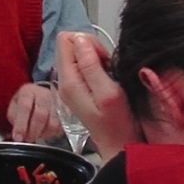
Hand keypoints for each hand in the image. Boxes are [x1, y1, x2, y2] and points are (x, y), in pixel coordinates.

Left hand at [7, 82, 61, 142]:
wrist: (40, 98)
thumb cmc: (26, 105)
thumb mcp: (14, 108)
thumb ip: (14, 119)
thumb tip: (18, 134)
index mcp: (28, 92)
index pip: (25, 106)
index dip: (21, 124)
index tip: (18, 137)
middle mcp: (44, 95)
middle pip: (41, 115)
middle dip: (33, 131)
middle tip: (28, 138)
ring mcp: (57, 102)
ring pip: (53, 123)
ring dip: (43, 133)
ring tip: (36, 135)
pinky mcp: (66, 112)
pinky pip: (61, 127)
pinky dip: (52, 133)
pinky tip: (45, 132)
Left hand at [55, 32, 140, 158]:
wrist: (118, 144)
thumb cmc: (117, 124)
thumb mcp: (108, 93)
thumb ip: (91, 66)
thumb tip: (80, 40)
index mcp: (68, 81)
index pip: (65, 40)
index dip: (87, 42)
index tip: (102, 58)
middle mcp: (65, 81)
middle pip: (71, 44)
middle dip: (92, 49)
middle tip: (107, 67)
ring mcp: (72, 84)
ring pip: (79, 53)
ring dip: (97, 58)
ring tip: (108, 75)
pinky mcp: (80, 86)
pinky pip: (85, 64)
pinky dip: (98, 66)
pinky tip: (107, 79)